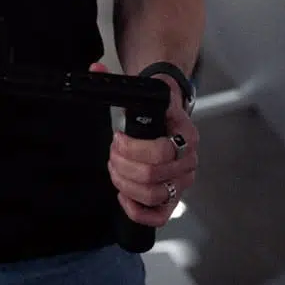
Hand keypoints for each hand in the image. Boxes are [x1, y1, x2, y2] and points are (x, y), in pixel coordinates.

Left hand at [91, 62, 199, 227]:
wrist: (169, 117)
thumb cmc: (156, 109)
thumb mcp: (141, 93)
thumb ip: (116, 81)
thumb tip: (95, 69)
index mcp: (186, 133)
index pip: (162, 150)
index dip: (132, 147)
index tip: (117, 136)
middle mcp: (189, 160)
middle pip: (152, 174)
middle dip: (123, 163)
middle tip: (113, 152)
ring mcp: (182, 182)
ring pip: (153, 195)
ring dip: (125, 182)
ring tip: (115, 168)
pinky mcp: (174, 198)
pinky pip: (159, 215)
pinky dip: (137, 209)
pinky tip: (124, 194)